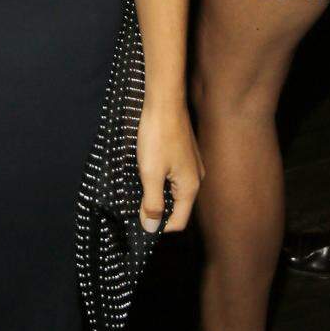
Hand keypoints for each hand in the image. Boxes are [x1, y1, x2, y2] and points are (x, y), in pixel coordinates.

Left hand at [137, 97, 202, 233]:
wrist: (164, 102)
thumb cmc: (157, 137)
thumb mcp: (150, 173)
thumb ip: (152, 203)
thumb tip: (151, 228)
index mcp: (190, 188)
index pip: (178, 222)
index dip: (159, 227)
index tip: (139, 224)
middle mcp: (196, 178)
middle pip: (177, 207)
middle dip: (157, 210)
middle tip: (134, 206)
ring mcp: (192, 165)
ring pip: (174, 190)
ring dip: (157, 193)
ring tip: (137, 188)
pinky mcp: (185, 154)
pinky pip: (173, 176)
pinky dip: (160, 179)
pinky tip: (145, 171)